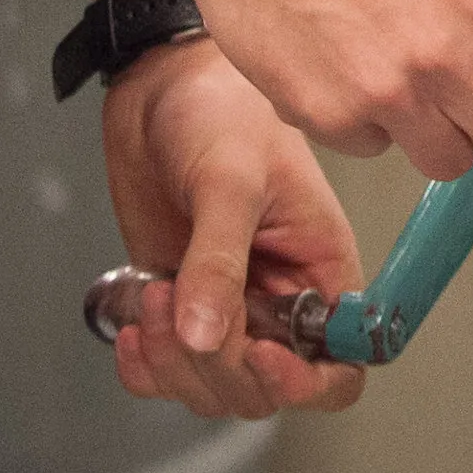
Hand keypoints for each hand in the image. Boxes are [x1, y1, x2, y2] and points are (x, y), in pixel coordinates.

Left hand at [101, 40, 370, 421]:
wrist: (161, 85)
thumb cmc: (223, 108)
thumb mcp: (232, 178)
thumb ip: (219, 259)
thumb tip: (205, 335)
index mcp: (321, 268)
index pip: (341, 363)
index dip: (306, 380)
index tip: (259, 354)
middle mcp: (280, 298)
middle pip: (262, 388)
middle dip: (217, 364)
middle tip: (180, 302)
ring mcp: (226, 306)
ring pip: (210, 387)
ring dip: (172, 362)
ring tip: (152, 297)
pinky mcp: (179, 305)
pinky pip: (165, 371)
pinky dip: (144, 366)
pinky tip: (131, 324)